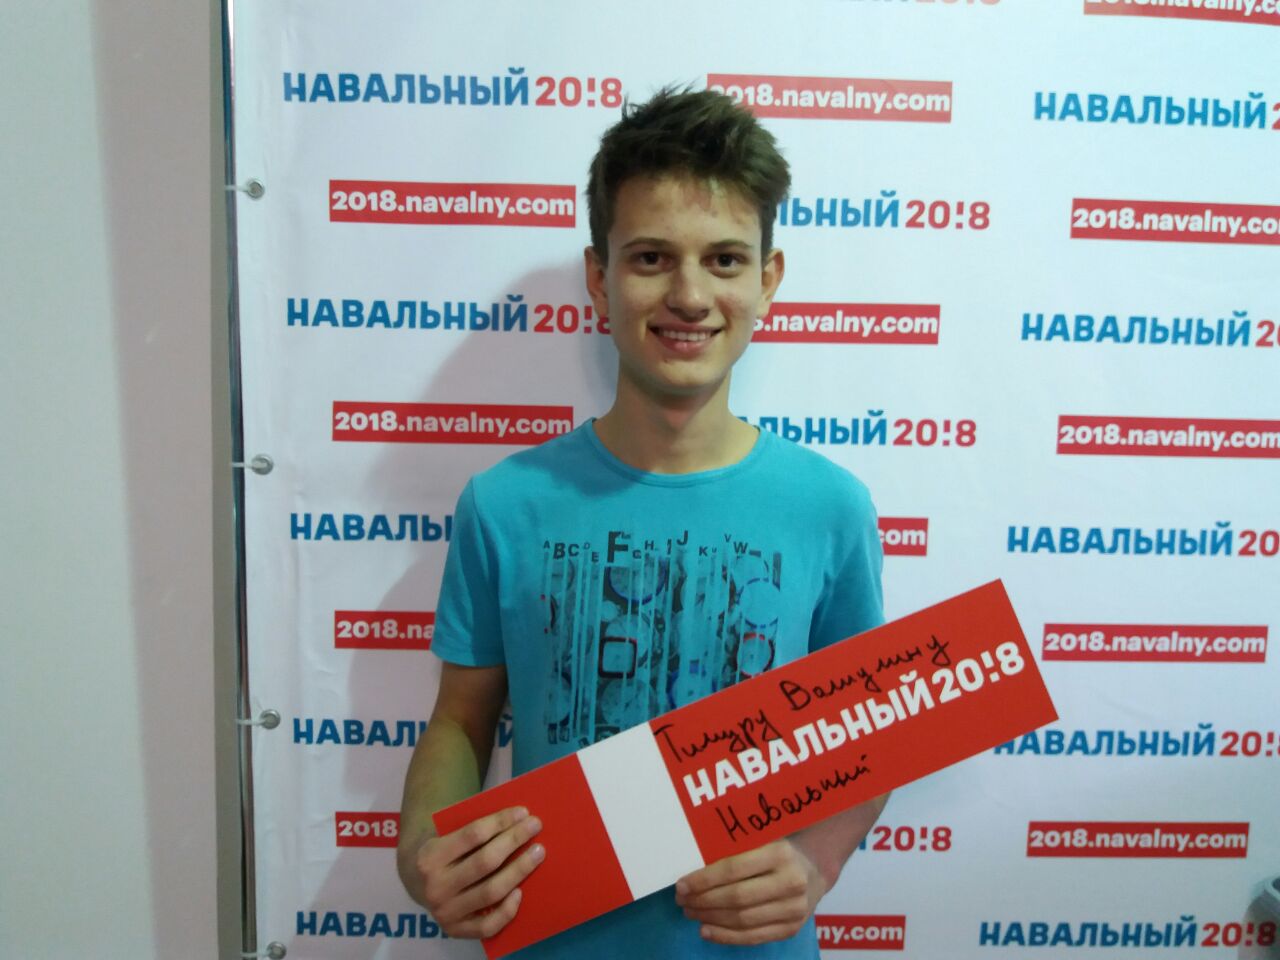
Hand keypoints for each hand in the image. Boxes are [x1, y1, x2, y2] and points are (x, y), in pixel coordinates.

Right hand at [407, 806, 543, 938]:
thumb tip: (516, 818)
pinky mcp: (455, 930)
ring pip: (490, 891)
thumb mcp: (445, 835)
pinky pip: (487, 925)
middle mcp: (435, 886)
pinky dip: (507, 910)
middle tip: (535, 826)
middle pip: (485, 862)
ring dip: (519, 870)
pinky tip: (521, 892)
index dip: (501, 822)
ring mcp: (445, 912)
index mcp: (430, 856)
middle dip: (514, 840)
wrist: (416, 883)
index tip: (523, 812)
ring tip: (538, 852)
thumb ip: (472, 830)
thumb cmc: (443, 852)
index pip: (473, 834)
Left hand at [674, 839, 826, 945]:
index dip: (703, 880)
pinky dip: (726, 937)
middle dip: (703, 901)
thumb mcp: (761, 838)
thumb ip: (734, 847)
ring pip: (743, 920)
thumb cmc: (777, 849)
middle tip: (682, 900)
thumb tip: (691, 861)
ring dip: (710, 918)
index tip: (681, 884)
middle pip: (737, 898)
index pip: (733, 869)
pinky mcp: (792, 929)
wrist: (813, 870)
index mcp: (780, 853)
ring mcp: (794, 909)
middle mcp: (791, 882)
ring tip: (691, 913)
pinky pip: (754, 937)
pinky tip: (706, 931)